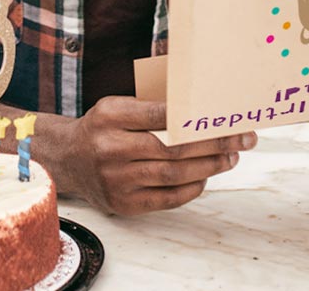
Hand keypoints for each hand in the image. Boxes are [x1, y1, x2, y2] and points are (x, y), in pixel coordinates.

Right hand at [39, 97, 255, 215]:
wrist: (67, 160)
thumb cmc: (101, 128)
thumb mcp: (115, 106)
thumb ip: (149, 106)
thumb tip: (199, 108)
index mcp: (110, 116)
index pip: (158, 113)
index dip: (193, 116)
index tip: (223, 115)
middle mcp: (111, 149)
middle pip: (173, 148)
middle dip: (213, 144)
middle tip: (240, 139)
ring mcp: (116, 180)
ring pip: (173, 175)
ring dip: (209, 167)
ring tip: (230, 157)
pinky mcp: (123, 203)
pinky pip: (166, 198)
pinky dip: (191, 188)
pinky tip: (206, 177)